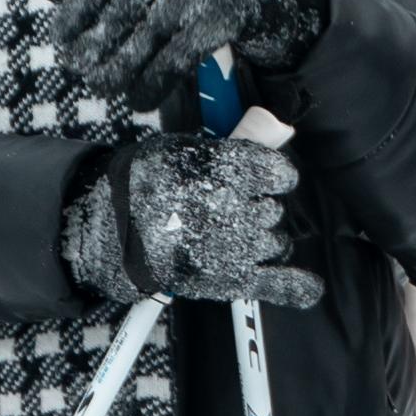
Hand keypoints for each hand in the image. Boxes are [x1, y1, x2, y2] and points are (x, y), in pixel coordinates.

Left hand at [58, 0, 328, 119]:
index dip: (77, 11)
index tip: (59, 43)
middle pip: (125, 4)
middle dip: (98, 44)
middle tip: (80, 74)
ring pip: (150, 31)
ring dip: (123, 67)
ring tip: (105, 89)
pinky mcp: (228, 12)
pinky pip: (181, 53)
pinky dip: (157, 79)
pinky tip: (141, 99)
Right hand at [64, 120, 320, 308]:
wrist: (107, 233)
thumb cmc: (141, 184)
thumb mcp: (179, 149)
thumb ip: (228, 146)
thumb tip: (276, 128)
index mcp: (224, 171)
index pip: (278, 173)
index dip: (273, 176)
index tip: (264, 178)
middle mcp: (236, 208)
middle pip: (272, 210)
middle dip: (255, 209)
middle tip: (221, 210)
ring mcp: (236, 247)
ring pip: (275, 242)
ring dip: (258, 240)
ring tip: (222, 237)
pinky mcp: (230, 279)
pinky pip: (278, 284)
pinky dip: (296, 287)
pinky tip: (309, 286)